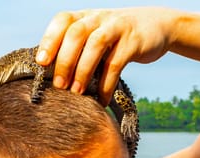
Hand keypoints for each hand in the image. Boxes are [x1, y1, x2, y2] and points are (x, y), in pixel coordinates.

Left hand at [36, 7, 177, 104]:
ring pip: (96, 45)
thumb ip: (77, 48)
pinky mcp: (134, 41)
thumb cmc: (117, 38)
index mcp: (85, 16)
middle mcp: (99, 18)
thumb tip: (51, 78)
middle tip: (59, 85)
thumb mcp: (96, 35)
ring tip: (77, 93)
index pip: (63, 21)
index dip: (49, 40)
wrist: (158, 25)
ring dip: (83, 71)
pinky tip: (102, 99)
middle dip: (64, 61)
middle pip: (76, 33)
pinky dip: (107, 84)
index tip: (41, 62)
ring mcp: (117, 27)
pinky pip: (117, 63)